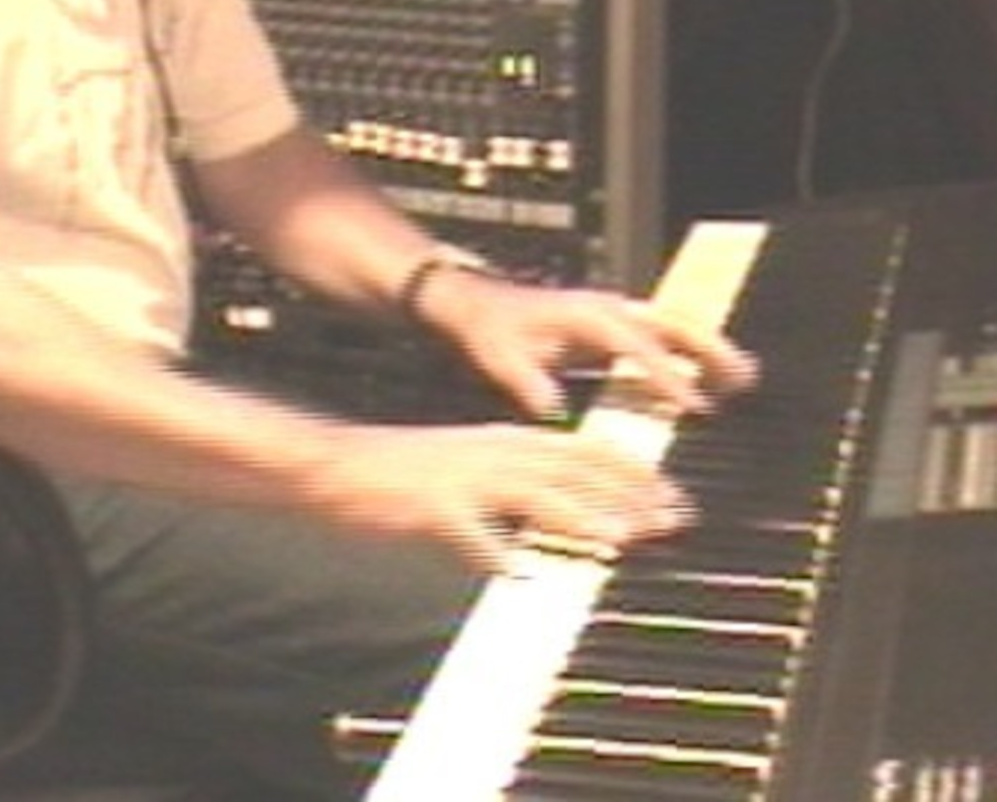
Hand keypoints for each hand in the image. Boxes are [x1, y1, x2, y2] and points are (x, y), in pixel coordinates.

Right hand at [310, 420, 693, 572]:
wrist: (339, 464)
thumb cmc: (406, 471)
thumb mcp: (470, 466)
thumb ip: (517, 487)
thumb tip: (566, 515)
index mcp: (502, 440)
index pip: (581, 449)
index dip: (630, 470)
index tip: (673, 492)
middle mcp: (489, 452)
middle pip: (569, 470)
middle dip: (624, 493)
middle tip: (673, 517)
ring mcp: (460, 479)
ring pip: (530, 495)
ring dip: (576, 517)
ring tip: (618, 538)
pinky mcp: (430, 508)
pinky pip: (468, 534)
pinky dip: (493, 552)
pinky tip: (515, 573)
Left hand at [415, 270, 757, 420]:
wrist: (475, 303)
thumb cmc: (488, 330)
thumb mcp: (500, 357)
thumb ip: (527, 382)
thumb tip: (552, 410)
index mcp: (586, 316)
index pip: (637, 345)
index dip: (666, 374)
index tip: (695, 403)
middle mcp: (606, 308)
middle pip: (670, 323)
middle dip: (709, 348)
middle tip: (746, 376)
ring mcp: (611, 313)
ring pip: (671, 326)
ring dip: (706, 347)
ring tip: (745, 376)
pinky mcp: (610, 326)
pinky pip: (657, 338)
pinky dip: (685, 354)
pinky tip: (707, 380)